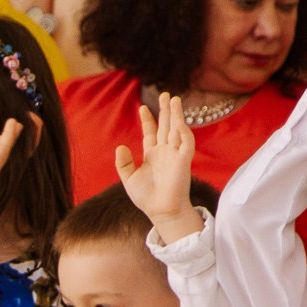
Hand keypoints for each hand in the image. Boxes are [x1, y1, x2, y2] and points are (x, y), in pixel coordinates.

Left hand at [114, 93, 201, 240]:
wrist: (160, 211)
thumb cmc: (146, 198)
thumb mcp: (129, 179)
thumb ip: (123, 163)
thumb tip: (120, 146)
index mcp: (152, 155)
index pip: (150, 133)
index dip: (148, 120)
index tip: (143, 107)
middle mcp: (165, 152)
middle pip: (166, 126)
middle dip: (166, 111)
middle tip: (165, 94)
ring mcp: (175, 155)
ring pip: (177, 129)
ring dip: (176, 115)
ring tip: (174, 99)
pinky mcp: (184, 161)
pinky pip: (186, 142)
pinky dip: (183, 131)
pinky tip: (178, 121)